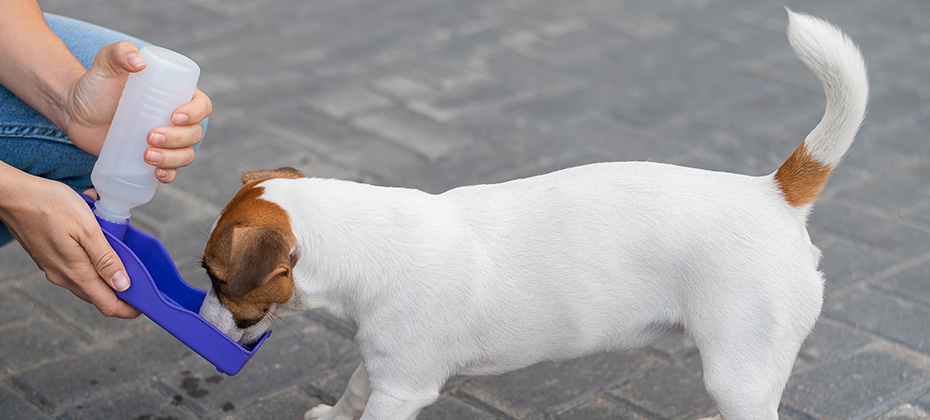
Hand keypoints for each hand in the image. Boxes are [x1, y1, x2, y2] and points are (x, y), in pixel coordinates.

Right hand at [0, 173, 139, 317]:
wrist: (11, 195)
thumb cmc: (50, 205)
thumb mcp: (87, 229)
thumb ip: (105, 259)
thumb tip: (123, 285)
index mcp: (76, 273)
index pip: (108, 305)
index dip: (129, 308)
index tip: (146, 302)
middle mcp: (63, 276)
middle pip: (99, 295)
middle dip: (121, 290)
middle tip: (140, 275)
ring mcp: (54, 268)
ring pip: (88, 280)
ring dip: (106, 270)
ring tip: (119, 249)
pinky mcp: (48, 257)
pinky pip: (76, 265)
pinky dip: (91, 257)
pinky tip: (96, 236)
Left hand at [63, 41, 211, 182]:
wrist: (75, 110)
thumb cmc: (96, 83)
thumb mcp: (107, 62)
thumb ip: (120, 52)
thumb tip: (139, 62)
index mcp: (176, 96)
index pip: (201, 105)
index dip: (196, 113)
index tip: (175, 116)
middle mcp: (176, 120)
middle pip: (194, 134)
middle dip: (177, 138)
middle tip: (150, 136)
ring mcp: (166, 142)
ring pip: (186, 154)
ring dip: (173, 158)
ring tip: (146, 155)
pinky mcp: (152, 159)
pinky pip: (171, 171)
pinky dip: (169, 174)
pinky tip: (157, 173)